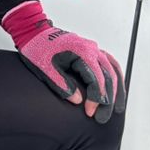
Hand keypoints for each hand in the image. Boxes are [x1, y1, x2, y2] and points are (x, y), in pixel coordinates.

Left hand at [1, 1, 124, 122]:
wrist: (32, 32)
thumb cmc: (37, 48)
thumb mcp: (46, 70)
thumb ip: (63, 86)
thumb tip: (78, 100)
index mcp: (82, 52)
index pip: (97, 79)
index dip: (96, 99)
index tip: (91, 112)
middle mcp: (91, 48)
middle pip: (108, 76)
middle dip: (107, 99)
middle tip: (103, 117)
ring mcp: (92, 48)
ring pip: (112, 69)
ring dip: (116, 89)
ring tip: (117, 106)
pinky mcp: (90, 50)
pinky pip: (108, 62)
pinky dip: (114, 75)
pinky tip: (116, 86)